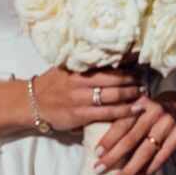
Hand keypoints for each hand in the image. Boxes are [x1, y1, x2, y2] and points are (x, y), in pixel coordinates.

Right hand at [30, 66, 144, 131]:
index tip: (138, 64)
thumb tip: (108, 60)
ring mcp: (80, 98)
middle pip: (113, 78)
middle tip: (143, 80)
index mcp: (78, 67)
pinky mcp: (80, 114)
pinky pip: (107, 113)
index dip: (124, 65)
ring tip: (142, 94)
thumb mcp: (65, 69)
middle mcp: (80, 80)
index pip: (106, 63)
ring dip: (131, 94)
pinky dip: (123, 111)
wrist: (32, 103)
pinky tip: (135, 110)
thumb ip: (83, 66)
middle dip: (131, 80)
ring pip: (113, 95)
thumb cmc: (51, 85)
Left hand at [92, 90, 175, 174]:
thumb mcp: (135, 107)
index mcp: (139, 103)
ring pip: (146, 151)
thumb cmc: (148, 113)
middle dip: (114, 157)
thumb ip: (120, 116)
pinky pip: (161, 156)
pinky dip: (149, 168)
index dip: (108, 139)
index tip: (96, 153)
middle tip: (99, 169)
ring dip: (131, 168)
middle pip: (131, 138)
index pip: (121, 122)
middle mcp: (154, 111)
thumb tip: (92, 136)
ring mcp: (167, 124)